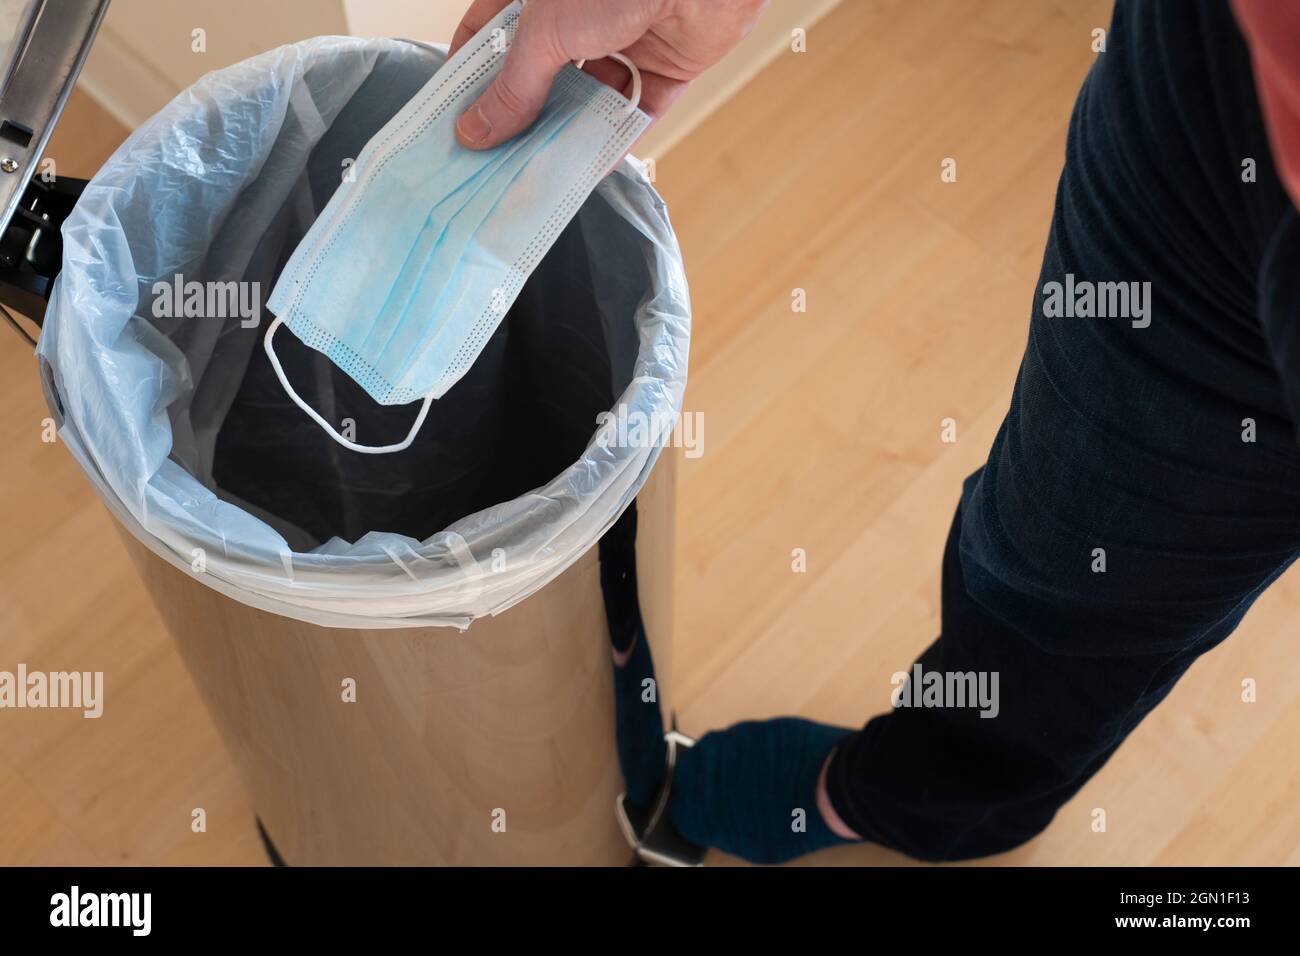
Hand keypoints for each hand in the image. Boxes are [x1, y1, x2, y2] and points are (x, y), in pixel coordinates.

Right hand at [450, 0, 766, 148]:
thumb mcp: (545, 33)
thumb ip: (512, 88)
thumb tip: (474, 133)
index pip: (489, 34)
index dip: (471, 78)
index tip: (456, 124)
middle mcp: (580, 11)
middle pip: (541, 75)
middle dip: (522, 119)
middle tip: (494, 165)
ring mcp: (625, 36)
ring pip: (588, 98)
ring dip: (567, 136)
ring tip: (539, 177)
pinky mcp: (669, 62)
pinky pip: (636, 111)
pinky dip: (617, 140)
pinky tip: (591, 171)